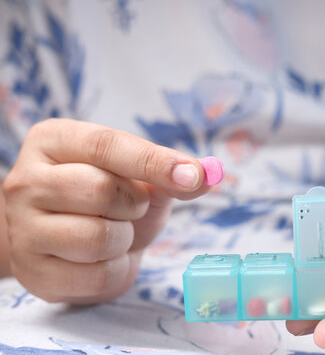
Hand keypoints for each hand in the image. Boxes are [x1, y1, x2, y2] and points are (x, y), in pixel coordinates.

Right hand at [3, 119, 211, 303]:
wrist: (73, 243)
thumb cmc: (108, 200)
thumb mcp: (139, 177)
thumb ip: (171, 173)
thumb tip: (207, 174)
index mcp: (53, 141)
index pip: (106, 145)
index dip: (155, 161)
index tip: (193, 176)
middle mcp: (25, 181)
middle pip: (101, 190)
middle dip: (134, 204)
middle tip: (130, 207)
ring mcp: (23, 229)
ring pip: (98, 237)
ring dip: (124, 238)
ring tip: (114, 231)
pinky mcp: (34, 273)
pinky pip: (97, 275)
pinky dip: (116, 269)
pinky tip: (103, 258)